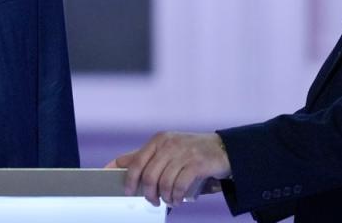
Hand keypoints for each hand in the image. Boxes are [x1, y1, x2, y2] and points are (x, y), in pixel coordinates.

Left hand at [107, 132, 230, 206]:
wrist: (224, 149)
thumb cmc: (191, 151)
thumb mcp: (166, 149)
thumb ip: (144, 156)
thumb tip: (117, 164)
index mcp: (158, 141)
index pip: (136, 161)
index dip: (129, 178)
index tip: (126, 191)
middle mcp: (168, 144)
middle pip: (149, 175)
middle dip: (148, 193)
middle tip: (152, 201)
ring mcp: (183, 153)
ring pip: (164, 182)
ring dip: (164, 197)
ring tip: (168, 201)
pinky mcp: (197, 164)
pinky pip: (180, 185)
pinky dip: (176, 197)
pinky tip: (177, 200)